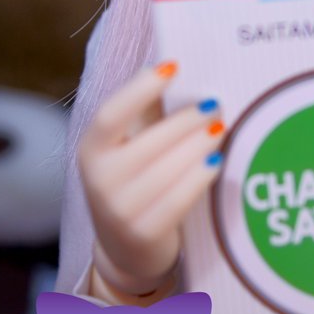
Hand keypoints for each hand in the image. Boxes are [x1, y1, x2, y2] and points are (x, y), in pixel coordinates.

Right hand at [78, 63, 224, 301]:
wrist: (127, 248)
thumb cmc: (136, 181)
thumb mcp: (131, 146)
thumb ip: (146, 111)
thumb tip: (174, 64)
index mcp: (92, 149)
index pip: (111, 115)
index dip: (140, 89)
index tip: (173, 66)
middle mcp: (99, 180)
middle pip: (148, 143)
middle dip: (186, 121)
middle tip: (215, 104)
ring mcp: (119, 210)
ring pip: (165, 171)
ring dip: (198, 146)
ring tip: (222, 126)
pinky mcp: (143, 234)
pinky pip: (177, 200)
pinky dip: (199, 178)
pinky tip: (216, 160)